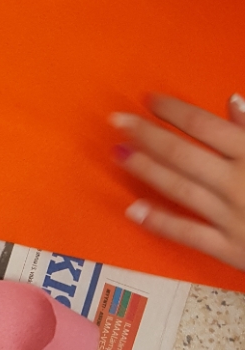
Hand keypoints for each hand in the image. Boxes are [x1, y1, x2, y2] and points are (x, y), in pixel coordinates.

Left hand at [115, 94, 244, 270]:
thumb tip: (232, 101)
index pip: (203, 125)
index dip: (172, 110)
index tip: (148, 99)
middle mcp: (240, 184)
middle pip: (182, 154)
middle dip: (146, 135)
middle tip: (117, 120)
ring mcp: (235, 219)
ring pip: (180, 189)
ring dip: (146, 170)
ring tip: (118, 153)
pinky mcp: (234, 250)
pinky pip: (191, 235)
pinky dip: (160, 222)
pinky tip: (133, 210)